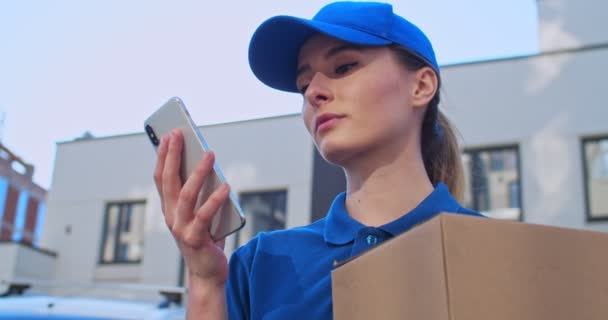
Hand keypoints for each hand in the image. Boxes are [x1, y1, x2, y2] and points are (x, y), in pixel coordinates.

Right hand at [153, 129, 229, 286]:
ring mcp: (181, 228)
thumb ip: (201, 194)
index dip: (163, 156)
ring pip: (186, 194)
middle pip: (169, 181)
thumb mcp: (200, 213)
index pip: (161, 178)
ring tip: (209, 154)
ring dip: (198, 172)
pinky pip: (205, 215)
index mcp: (169, 209)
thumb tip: (209, 165)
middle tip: (179, 134)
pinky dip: (215, 199)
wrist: (207, 272)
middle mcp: (171, 217)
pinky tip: (226, 186)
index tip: (168, 135)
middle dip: (173, 156)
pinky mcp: (195, 239)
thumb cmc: (206, 238)